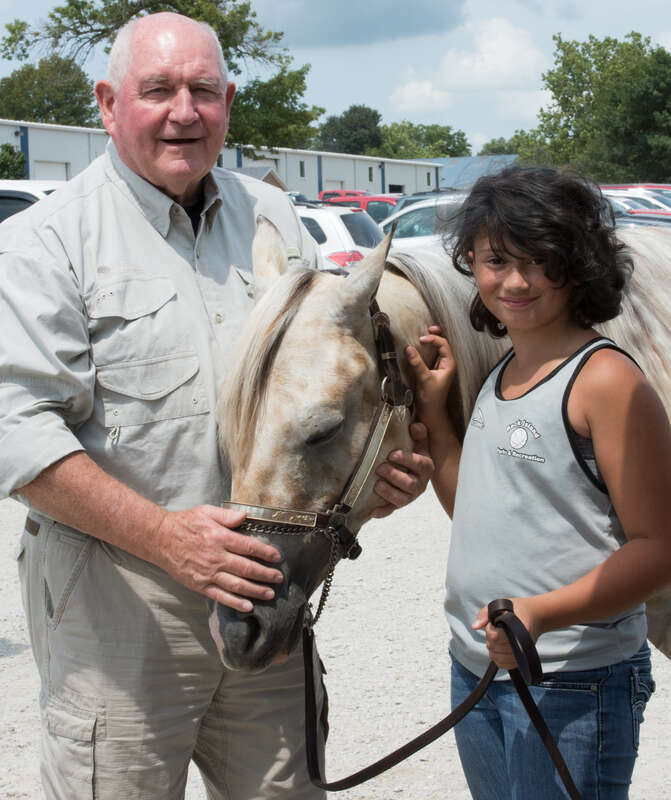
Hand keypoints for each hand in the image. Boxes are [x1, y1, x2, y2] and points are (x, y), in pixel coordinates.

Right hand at [154, 505, 282, 611]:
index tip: (277, 557)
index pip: (249, 546)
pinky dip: (235, 602)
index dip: (265, 553)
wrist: (160, 539)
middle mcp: (216, 557)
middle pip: (247, 568)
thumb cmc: (185, 523)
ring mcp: (208, 573)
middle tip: (279, 578)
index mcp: (219, 537)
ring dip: (256, 590)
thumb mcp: (206, 512)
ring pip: (237, 585)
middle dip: (266, 574)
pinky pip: (221, 596)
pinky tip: (248, 606)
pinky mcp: (200, 585)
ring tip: (270, 593)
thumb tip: (245, 516)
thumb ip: (227, 515)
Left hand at [371, 422, 433, 517]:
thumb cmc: (414, 453)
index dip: (406, 459)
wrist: (416, 470)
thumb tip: (415, 426)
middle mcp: (420, 483)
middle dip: (395, 476)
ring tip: (377, 485)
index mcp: (426, 467)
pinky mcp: (398, 504)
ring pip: (402, 499)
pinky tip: (373, 511)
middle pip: (410, 484)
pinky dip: (383, 512)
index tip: (392, 454)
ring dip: (389, 493)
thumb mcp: (419, 442)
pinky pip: (391, 510)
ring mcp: (409, 495)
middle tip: (380, 467)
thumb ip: (419, 433)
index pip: (419, 464)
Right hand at [405, 326, 456, 428]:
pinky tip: (419, 346)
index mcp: (449, 364)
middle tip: (428, 328)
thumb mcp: (424, 379)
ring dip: (430, 341)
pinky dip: (425, 349)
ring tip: (423, 335)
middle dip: (436, 335)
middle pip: (443, 343)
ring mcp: (439, 366)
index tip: (421, 340)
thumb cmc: (432, 398)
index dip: (433, 339)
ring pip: (437, 348)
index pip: (443, 344)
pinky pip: (430, 355)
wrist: (430, 412)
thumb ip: (417, 363)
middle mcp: (446, 363)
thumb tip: (409, 349)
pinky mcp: (431, 369)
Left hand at [472, 597, 541, 670]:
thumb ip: (484, 614)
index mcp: (516, 625)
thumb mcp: (498, 605)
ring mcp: (523, 650)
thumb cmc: (514, 609)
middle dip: (491, 639)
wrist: (535, 616)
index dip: (490, 630)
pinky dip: (499, 660)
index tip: (493, 623)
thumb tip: (474, 627)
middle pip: (495, 647)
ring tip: (498, 640)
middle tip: (496, 630)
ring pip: (499, 658)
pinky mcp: (523, 658)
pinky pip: (506, 665)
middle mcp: (521, 639)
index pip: (494, 636)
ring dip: (494, 649)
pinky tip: (499, 651)